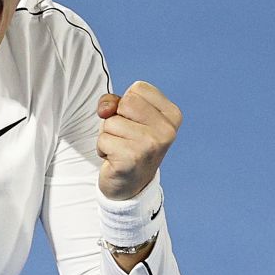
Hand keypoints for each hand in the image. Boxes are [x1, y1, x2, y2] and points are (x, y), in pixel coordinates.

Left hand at [95, 81, 181, 200]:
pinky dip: (103, 149)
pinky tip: (115, 159)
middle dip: (116, 118)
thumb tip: (105, 110)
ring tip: (120, 149)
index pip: (138, 88)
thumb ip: (113, 102)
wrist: (130, 185)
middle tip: (125, 137)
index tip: (134, 123)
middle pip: (126, 102)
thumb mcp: (125, 116)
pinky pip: (103, 139)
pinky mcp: (132, 158)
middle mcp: (166, 130)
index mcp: (172, 115)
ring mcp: (150, 145)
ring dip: (108, 135)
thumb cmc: (128, 144)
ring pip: (111, 122)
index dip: (127, 104)